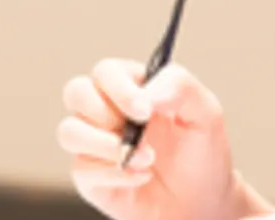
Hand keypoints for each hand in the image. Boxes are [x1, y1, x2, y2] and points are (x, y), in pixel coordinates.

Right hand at [57, 59, 253, 219]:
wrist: (201, 203)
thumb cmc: (201, 154)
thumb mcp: (206, 113)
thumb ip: (179, 87)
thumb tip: (146, 93)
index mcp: (132, 86)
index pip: (106, 71)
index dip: (119, 88)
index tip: (144, 111)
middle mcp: (107, 110)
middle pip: (75, 92)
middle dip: (105, 114)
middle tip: (140, 133)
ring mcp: (94, 143)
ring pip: (68, 131)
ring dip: (105, 146)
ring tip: (146, 160)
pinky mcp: (89, 175)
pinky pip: (80, 168)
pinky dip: (114, 174)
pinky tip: (141, 177)